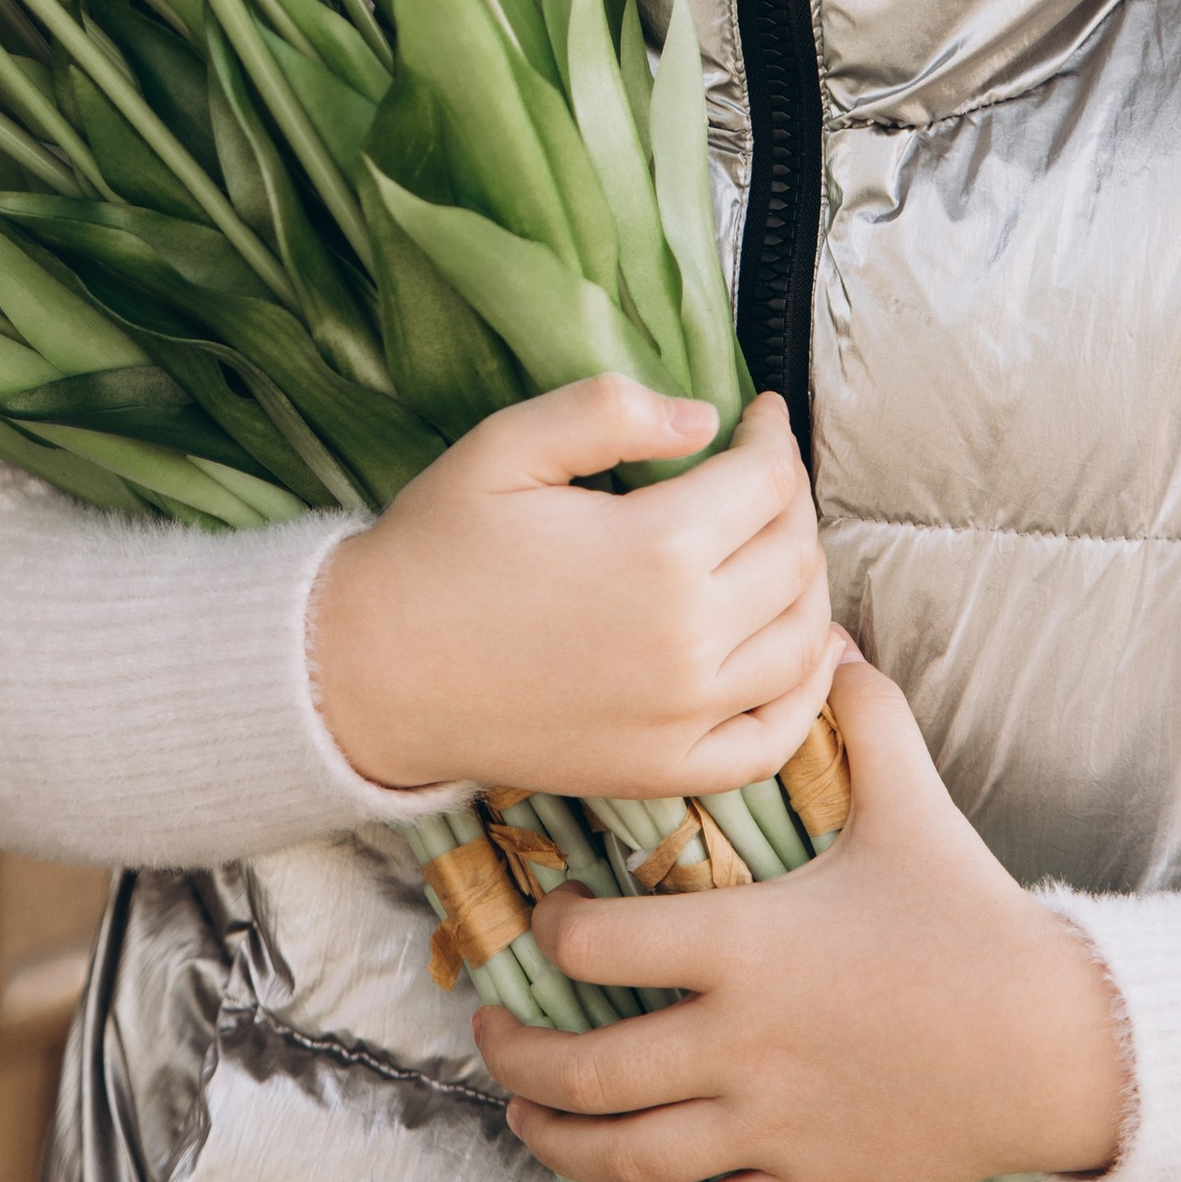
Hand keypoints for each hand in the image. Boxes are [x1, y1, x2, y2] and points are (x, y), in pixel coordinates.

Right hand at [309, 380, 835, 795]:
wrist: (372, 672)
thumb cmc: (435, 550)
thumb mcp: (505, 445)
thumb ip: (607, 412)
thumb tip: (703, 417)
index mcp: (656, 549)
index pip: (765, 481)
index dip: (772, 436)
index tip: (758, 413)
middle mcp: (688, 638)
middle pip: (793, 554)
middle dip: (789, 498)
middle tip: (759, 471)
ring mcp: (683, 715)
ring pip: (800, 638)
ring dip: (806, 582)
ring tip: (776, 543)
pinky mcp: (666, 769)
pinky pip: (775, 738)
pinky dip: (808, 693)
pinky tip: (806, 651)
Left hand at [471, 649, 1129, 1181]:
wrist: (1060, 1045)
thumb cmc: (973, 918)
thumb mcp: (912, 803)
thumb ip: (862, 714)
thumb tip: (830, 635)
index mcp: (747, 946)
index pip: (598, 947)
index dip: (552, 933)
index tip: (546, 919)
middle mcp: (740, 1046)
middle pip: (585, 1068)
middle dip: (516, 1054)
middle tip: (488, 1029)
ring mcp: (769, 1129)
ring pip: (625, 1156)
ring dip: (555, 1139)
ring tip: (522, 1115)